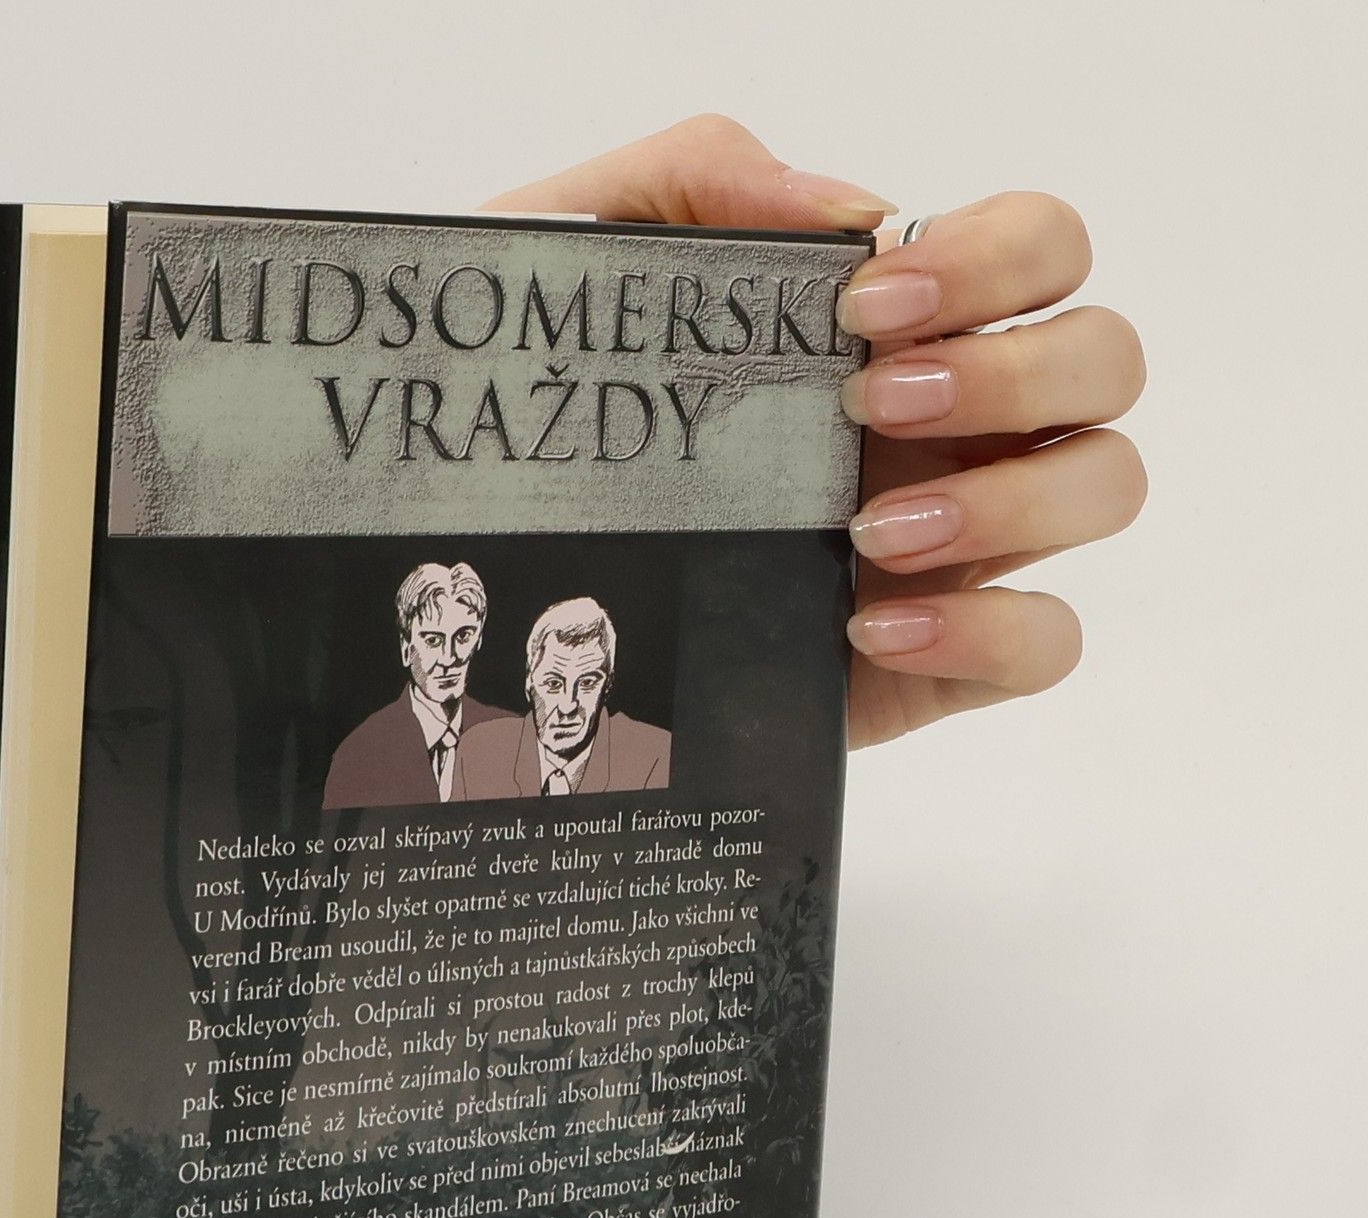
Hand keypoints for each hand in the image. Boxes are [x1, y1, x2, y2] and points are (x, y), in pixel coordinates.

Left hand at [483, 117, 1146, 747]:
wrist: (495, 559)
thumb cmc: (551, 401)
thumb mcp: (587, 256)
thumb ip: (698, 176)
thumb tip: (855, 210)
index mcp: (900, 326)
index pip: (1042, 251)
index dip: (997, 260)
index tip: (864, 306)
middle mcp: (955, 422)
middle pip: (1106, 361)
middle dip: (1015, 372)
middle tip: (867, 406)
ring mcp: (958, 541)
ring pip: (1105, 487)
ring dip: (1014, 500)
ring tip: (871, 530)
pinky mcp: (934, 656)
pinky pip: (1047, 642)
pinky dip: (989, 630)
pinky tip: (869, 628)